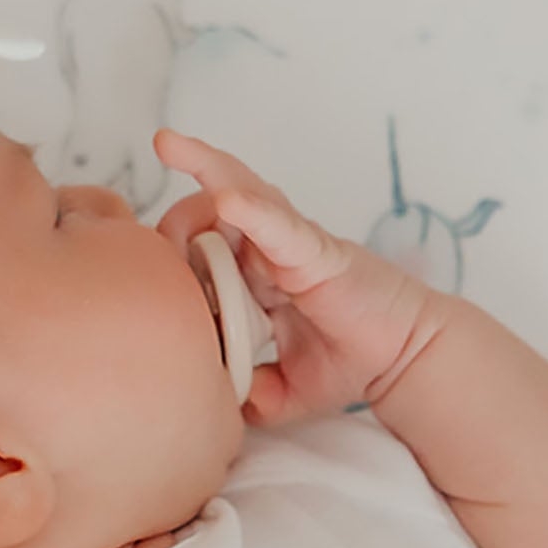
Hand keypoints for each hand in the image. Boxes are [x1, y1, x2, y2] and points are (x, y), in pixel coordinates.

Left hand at [155, 129, 441, 423]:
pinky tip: (225, 199)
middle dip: (184, 180)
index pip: (205, 245)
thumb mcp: (284, 392)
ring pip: (247, 195)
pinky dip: (254, 212)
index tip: (144, 256)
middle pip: (219, 203)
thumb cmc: (350, 361)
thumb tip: (213, 404)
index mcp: (256, 275)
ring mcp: (294, 246)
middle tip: (157, 157)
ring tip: (171, 143)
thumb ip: (248, 395)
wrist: (404, 361)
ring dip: (209, 168)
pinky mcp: (318, 253)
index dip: (174, 244)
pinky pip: (282, 228)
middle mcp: (271, 250)